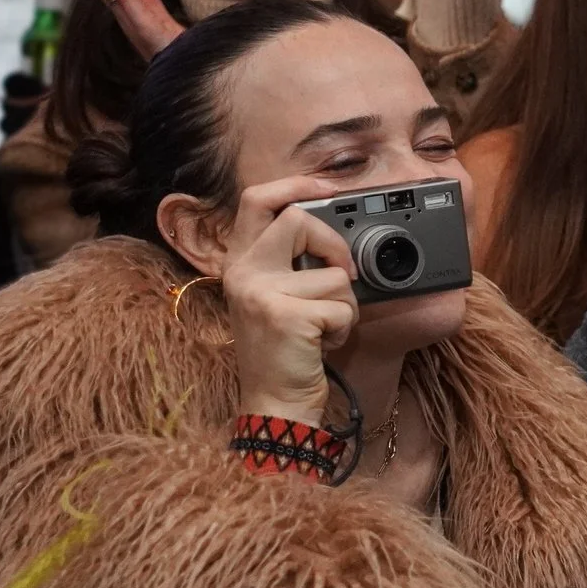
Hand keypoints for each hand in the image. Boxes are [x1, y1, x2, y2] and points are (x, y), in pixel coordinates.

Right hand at [223, 175, 360, 425]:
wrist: (275, 403)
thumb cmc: (288, 352)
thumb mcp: (278, 298)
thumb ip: (293, 263)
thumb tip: (334, 235)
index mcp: (241, 262)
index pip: (257, 200)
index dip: (295, 184)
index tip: (327, 187)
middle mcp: (243, 272)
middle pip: (298, 219)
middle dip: (334, 243)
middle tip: (342, 273)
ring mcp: (261, 292)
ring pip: (333, 272)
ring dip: (344, 303)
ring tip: (324, 327)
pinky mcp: (286, 315)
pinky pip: (341, 305)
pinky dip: (345, 326)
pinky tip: (323, 343)